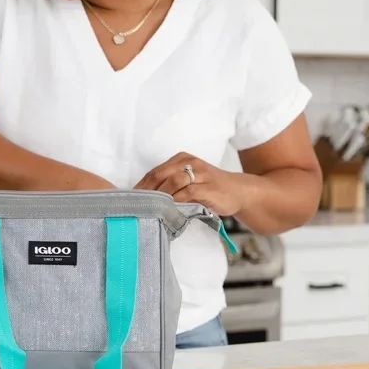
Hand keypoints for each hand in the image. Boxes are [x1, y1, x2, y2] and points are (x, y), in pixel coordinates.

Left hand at [133, 152, 247, 216]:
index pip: (155, 171)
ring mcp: (200, 173)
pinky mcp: (208, 187)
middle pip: (160, 174)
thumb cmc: (210, 188)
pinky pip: (188, 192)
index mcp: (181, 159)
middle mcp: (190, 162)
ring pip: (173, 181)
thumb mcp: (188, 182)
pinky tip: (168, 210)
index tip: (130, 198)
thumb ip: (170, 186)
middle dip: (146, 190)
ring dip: (160, 195)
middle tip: (136, 205)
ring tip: (150, 208)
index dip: (141, 185)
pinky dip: (176, 201)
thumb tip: (146, 198)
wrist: (238, 191)